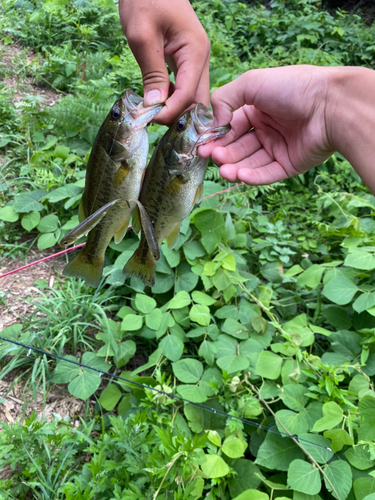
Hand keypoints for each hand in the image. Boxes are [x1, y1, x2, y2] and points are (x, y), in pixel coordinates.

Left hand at [119, 0, 209, 124]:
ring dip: (176, 110)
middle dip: (178, 117)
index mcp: (195, 51)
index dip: (171, 111)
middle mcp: (201, 59)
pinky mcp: (187, 62)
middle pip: (197, 101)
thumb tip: (155, 107)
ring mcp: (196, 61)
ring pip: (193, 97)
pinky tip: (157, 103)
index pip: (188, 94)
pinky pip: (185, 88)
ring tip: (152, 115)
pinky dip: (173, 100)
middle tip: (152, 122)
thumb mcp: (142, 35)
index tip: (149, 119)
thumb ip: (151, 72)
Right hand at [199, 65, 335, 184]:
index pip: (231, 127)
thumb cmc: (292, 88)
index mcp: (258, 109)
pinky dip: (253, 176)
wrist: (329, 105)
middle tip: (212, 157)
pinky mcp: (289, 165)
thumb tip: (212, 122)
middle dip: (223, 154)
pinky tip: (241, 175)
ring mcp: (278, 148)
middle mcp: (267, 129)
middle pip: (238, 147)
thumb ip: (225, 98)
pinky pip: (268, 174)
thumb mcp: (252, 82)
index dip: (217, 137)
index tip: (202, 146)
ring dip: (235, 167)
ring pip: (250, 163)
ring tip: (225, 170)